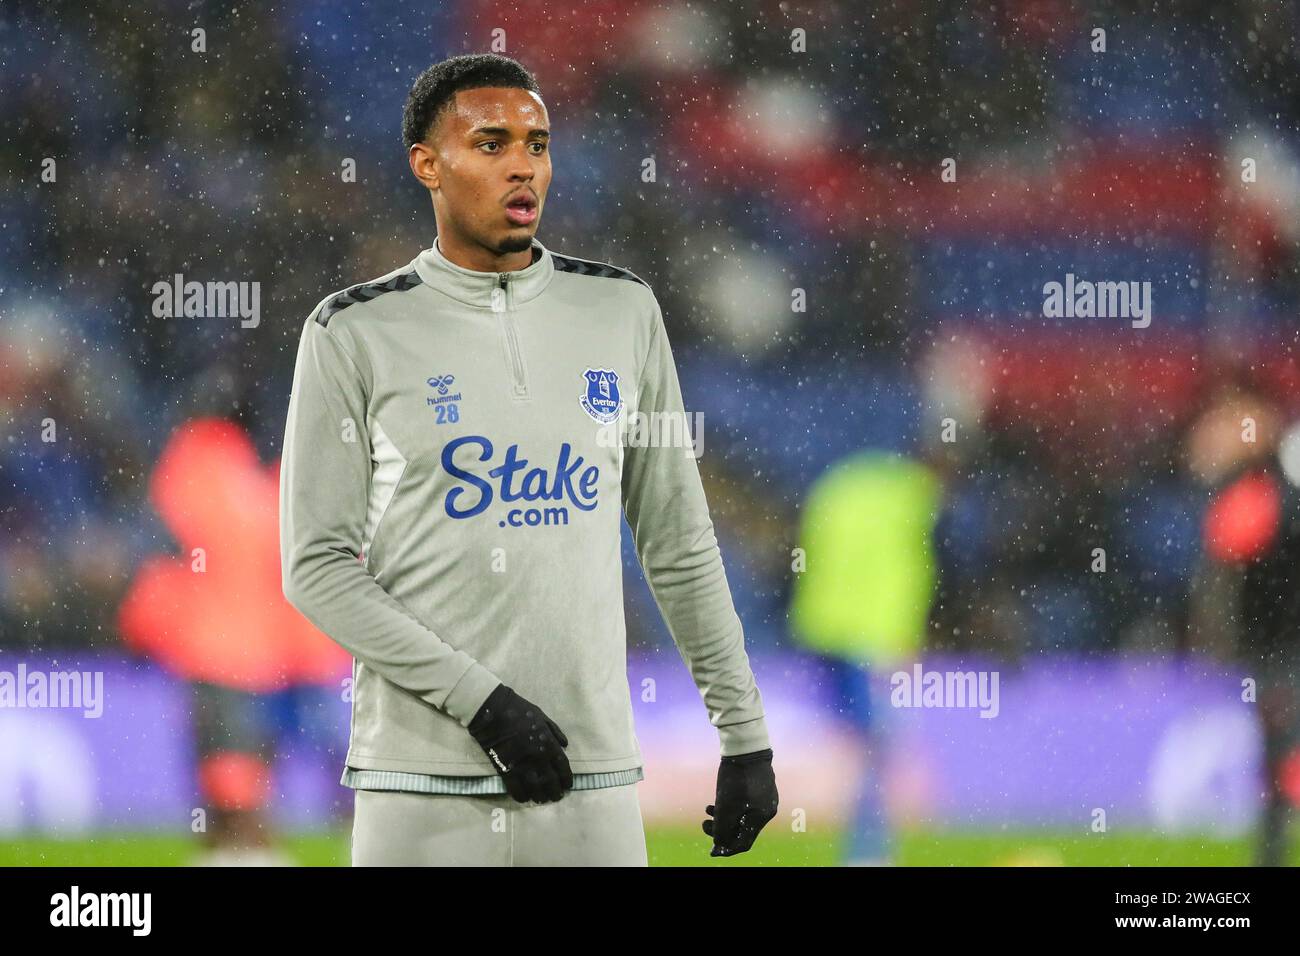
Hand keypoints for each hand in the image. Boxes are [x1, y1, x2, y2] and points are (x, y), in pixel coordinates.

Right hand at [467, 684, 572, 802]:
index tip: (567, 785)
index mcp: (549, 743)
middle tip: (556, 797)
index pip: (563, 767)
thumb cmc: (520, 711)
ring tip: (542, 800)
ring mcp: (522, 765)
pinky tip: (525, 798)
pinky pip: (516, 789)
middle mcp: (538, 758)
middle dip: (555, 791)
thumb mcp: (543, 717)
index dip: (566, 778)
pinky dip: (521, 796)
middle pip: (551, 781)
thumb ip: (555, 731)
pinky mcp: (506, 770)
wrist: (494, 711)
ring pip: (535, 788)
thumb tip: (565, 745)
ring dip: (540, 796)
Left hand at [702, 748, 777, 856]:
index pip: (744, 842)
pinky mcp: (759, 787)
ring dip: (723, 818)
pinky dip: (729, 807)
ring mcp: (764, 797)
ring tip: (707, 812)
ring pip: (741, 816)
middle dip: (722, 830)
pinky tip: (715, 803)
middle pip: (742, 829)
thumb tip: (719, 845)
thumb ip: (723, 828)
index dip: (727, 848)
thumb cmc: (736, 778)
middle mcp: (767, 809)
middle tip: (705, 825)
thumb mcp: (726, 806)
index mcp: (762, 816)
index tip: (712, 850)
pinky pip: (743, 805)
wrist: (746, 747)